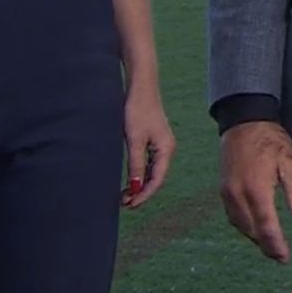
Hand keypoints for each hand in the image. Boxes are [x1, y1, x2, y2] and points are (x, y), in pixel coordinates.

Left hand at [120, 83, 175, 208]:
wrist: (141, 87)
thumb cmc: (137, 110)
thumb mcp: (134, 140)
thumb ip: (136, 165)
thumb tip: (136, 188)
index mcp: (166, 150)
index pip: (157, 181)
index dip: (144, 195)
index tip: (129, 205)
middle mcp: (167, 149)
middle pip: (156, 178)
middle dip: (141, 192)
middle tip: (123, 203)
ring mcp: (161, 145)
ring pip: (152, 172)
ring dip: (140, 184)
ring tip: (124, 195)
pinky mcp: (154, 140)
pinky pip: (149, 163)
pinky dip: (140, 173)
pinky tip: (130, 179)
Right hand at [219, 121, 291, 262]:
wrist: (244, 120)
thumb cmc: (271, 139)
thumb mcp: (290, 162)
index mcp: (257, 190)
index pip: (266, 227)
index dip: (275, 245)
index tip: (284, 257)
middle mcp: (238, 195)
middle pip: (252, 230)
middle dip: (266, 245)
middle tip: (279, 255)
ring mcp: (227, 193)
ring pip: (240, 225)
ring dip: (254, 237)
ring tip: (269, 245)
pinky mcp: (223, 189)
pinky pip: (232, 215)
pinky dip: (244, 225)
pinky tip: (253, 227)